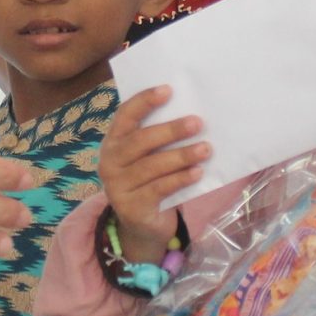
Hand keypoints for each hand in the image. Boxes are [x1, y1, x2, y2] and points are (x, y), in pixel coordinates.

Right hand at [99, 87, 207, 260]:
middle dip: (171, 130)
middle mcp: (109, 162)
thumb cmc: (150, 180)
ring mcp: (118, 186)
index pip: (124, 115)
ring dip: (182, 155)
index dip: (144, 101)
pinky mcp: (131, 208)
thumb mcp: (149, 157)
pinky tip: (198, 172)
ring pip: (152, 166)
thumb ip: (159, 139)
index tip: (168, 90)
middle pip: (140, 140)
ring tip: (206, 149)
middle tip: (198, 123)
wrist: (142, 225)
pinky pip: (159, 189)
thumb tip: (192, 116)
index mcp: (113, 142)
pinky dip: (180, 179)